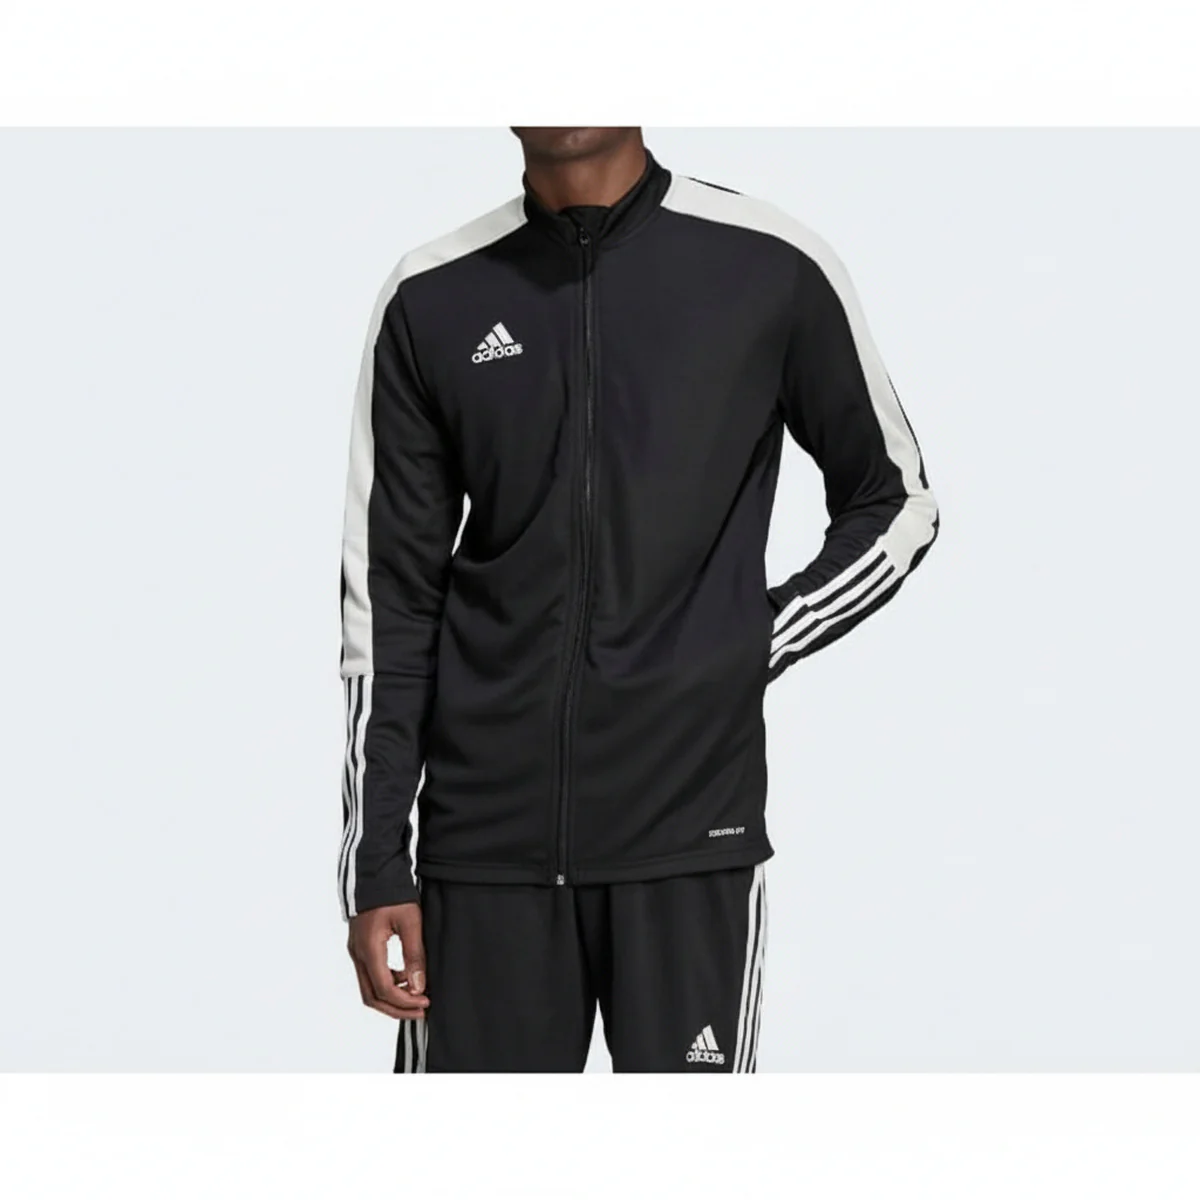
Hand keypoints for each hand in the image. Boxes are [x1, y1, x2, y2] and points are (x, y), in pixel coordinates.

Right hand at [347, 902, 429, 1019]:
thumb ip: (414, 954)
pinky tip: (405, 975)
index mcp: (368, 948)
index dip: (405, 1001)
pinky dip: (386, 982)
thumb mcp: (411, 921)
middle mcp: (357, 953)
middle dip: (396, 1008)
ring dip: (391, 997)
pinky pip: (369, 975)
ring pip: (369, 988)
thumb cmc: (392, 892)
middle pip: (372, 996)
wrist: (374, 871)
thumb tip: (418, 985)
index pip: (384, 989)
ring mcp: (355, 950)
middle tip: (420, 1009)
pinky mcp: (359, 946)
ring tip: (416, 994)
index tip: (425, 1001)